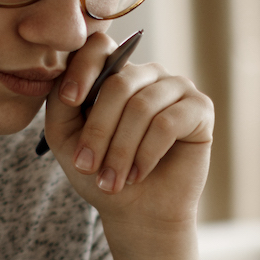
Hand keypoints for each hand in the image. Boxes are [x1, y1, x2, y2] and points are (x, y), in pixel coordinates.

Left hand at [42, 33, 213, 233]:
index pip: (100, 46)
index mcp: (116, 72)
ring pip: (142, 107)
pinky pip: (168, 123)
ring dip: (121, 150)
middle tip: (88, 167)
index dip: (83, 69)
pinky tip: (139, 173)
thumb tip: (66, 82)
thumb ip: (59, 104)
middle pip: (119, 84)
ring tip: (113, 181)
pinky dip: (147, 153)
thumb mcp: (67, 138)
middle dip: (99, 131)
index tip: (70, 100)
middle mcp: (148, 74)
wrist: (137, 212)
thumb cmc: (102, 172)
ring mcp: (177, 87)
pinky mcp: (200, 108)